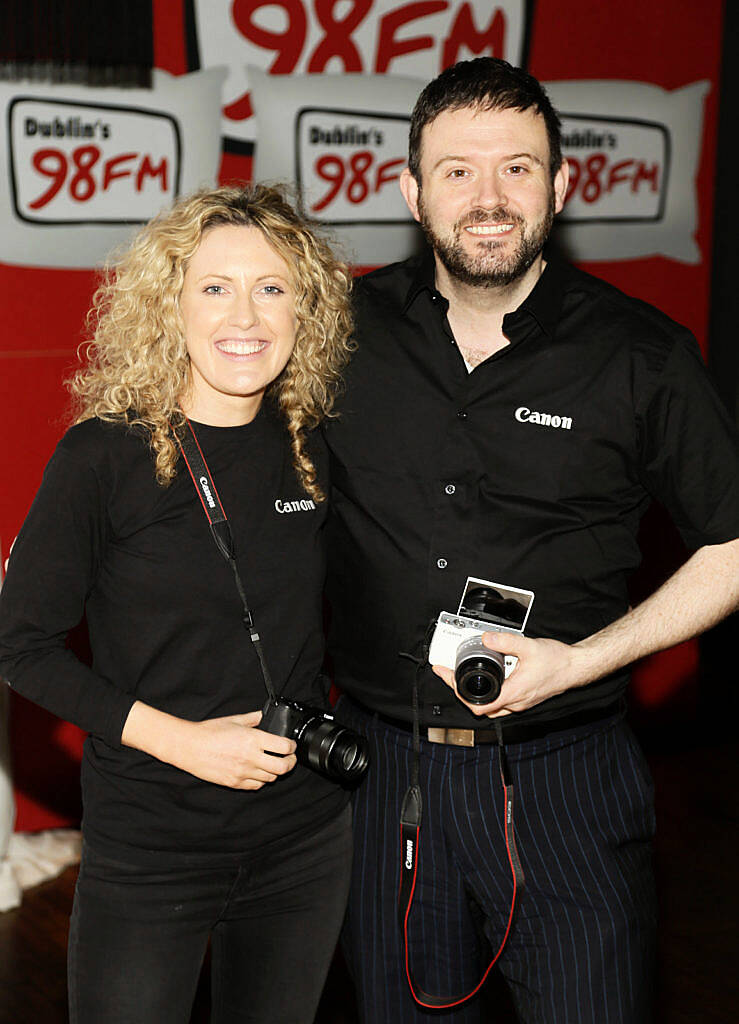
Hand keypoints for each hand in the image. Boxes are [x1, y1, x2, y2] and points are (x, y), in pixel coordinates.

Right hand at [122, 703, 297, 789]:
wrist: (189, 747)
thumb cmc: (209, 732)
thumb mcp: (234, 720)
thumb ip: (253, 718)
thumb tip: (264, 715)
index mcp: (252, 739)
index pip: (284, 747)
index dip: (291, 746)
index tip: (290, 745)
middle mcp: (250, 758)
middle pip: (283, 767)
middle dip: (290, 763)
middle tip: (289, 758)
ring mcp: (243, 772)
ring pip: (271, 778)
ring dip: (275, 771)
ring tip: (273, 764)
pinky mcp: (235, 783)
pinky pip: (256, 786)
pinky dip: (261, 780)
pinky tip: (258, 772)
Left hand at [432, 630, 587, 717]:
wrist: (576, 667)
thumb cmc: (558, 661)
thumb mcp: (528, 646)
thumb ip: (505, 641)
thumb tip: (485, 639)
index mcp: (513, 693)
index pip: (477, 705)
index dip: (457, 692)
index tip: (446, 675)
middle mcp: (515, 703)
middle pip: (479, 707)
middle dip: (461, 691)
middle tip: (449, 674)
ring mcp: (520, 703)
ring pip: (490, 706)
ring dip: (475, 693)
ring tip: (463, 675)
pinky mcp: (524, 698)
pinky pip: (501, 700)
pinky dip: (489, 691)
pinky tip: (489, 676)